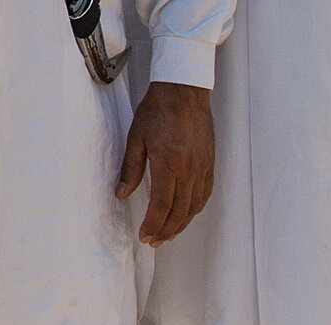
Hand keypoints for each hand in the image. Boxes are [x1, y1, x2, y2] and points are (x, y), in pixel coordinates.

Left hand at [116, 81, 213, 246]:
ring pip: (194, 206)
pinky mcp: (210, 162)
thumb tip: (121, 194)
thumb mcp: (136, 137)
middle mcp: (190, 168)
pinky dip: (194, 209)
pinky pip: (204, 193)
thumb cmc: (158, 109)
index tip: (144, 235)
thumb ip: (130, 169)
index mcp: (169, 162)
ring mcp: (203, 166)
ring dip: (181, 224)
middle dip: (166, 231)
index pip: (162, 205)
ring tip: (167, 233)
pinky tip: (185, 213)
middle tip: (153, 241)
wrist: (184, 89)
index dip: (153, 225)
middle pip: (180, 211)